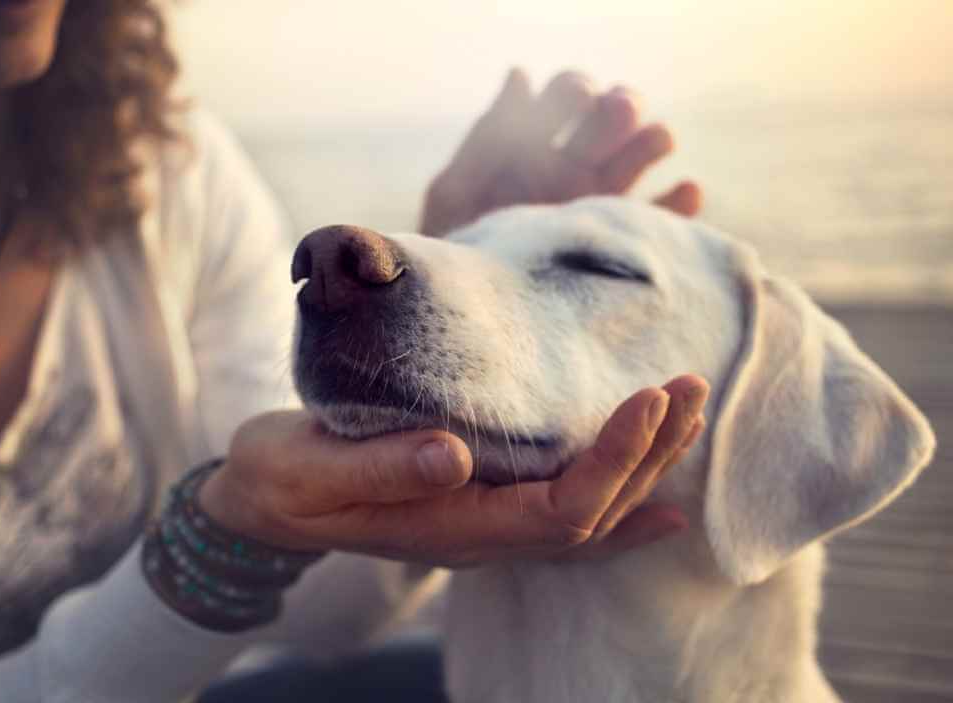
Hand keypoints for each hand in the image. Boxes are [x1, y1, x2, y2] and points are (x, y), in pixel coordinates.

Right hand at [198, 375, 709, 567]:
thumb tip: (453, 454)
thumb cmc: (281, 480)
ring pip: (589, 512)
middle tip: (690, 385)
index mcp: (450, 528)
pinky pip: (566, 514)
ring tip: (688, 411)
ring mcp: (485, 524)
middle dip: (649, 452)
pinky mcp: (480, 501)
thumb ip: (379, 468)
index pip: (559, 510)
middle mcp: (482, 535)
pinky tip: (662, 501)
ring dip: (645, 465)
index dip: (613, 460)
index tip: (649, 398)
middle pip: (593, 512)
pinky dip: (620, 503)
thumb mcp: (309, 470)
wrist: (262, 502)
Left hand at [420, 69, 701, 236]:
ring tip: (658, 140)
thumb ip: (488, 138)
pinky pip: (664, 220)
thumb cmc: (455, 254)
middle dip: (620, 106)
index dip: (576, 90)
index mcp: (535, 146)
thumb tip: (521, 73)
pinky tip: (686, 191)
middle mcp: (575, 168)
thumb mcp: (456, 193)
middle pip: (613, 118)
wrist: (473, 319)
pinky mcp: (623, 245)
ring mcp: (602, 204)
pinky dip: (680, 203)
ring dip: (653, 140)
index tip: (577, 99)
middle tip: (618, 112)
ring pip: (641, 157)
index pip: (569, 95)